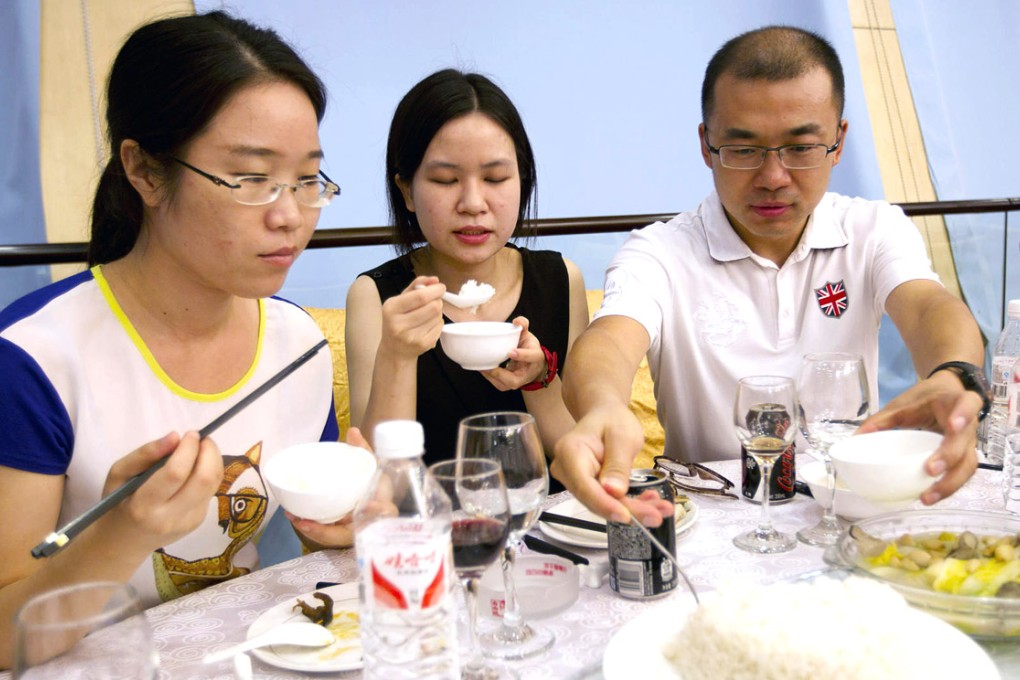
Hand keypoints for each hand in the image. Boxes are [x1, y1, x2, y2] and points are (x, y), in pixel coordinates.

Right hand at [102, 431, 223, 551]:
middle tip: (201, 439)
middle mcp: (169, 517)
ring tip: (200, 450)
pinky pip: (210, 491)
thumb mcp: (118, 474)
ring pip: (213, 484)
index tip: (190, 434)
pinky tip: (194, 471)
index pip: (176, 473)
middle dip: (209, 452)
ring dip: (213, 460)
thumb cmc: (118, 502)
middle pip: (204, 479)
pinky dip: (208, 474)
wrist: (123, 541)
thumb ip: (144, 454)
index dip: (188, 449)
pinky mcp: (198, 522)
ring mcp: (188, 522)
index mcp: (144, 506)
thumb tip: (175, 437)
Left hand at [289, 427, 371, 548]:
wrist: (374, 493)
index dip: (377, 510)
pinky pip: (327, 534)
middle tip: (306, 522)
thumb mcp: (372, 464)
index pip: (384, 511)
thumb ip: (363, 449)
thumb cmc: (375, 480)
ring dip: (314, 531)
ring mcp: (353, 531)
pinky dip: (312, 528)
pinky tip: (296, 517)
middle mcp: (369, 524)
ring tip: (294, 517)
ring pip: (335, 537)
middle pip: (351, 534)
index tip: (368, 504)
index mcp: (383, 507)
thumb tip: (352, 431)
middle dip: (327, 532)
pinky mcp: (341, 532)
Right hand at [377, 276, 444, 360]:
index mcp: (391, 308)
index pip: (420, 296)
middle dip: (437, 301)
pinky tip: (428, 325)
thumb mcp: (401, 300)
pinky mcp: (422, 345)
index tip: (441, 287)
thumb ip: (416, 285)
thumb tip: (435, 280)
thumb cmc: (398, 319)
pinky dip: (438, 323)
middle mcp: (398, 324)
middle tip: (434, 302)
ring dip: (437, 313)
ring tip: (428, 315)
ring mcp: (411, 337)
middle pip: (433, 307)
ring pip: (438, 317)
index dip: (435, 290)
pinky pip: (440, 327)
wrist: (394, 350)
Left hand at [481, 316, 545, 389]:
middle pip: (513, 381)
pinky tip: (480, 367)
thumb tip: (517, 320)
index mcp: (535, 358)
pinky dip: (488, 376)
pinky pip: (497, 383)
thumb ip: (523, 325)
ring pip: (503, 385)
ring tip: (480, 365)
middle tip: (488, 365)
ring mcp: (517, 382)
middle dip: (499, 374)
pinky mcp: (508, 385)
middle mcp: (527, 374)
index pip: (531, 357)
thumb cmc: (529, 349)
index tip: (510, 352)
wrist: (533, 367)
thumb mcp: (528, 336)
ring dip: (490, 376)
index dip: (522, 355)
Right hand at [551, 404, 671, 525]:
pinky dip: (631, 504)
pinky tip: (651, 501)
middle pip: (595, 499)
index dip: (604, 504)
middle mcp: (566, 470)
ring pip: (604, 504)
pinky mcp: (588, 489)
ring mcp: (576, 482)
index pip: (584, 486)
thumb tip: (614, 492)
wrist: (605, 416)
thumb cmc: (612, 420)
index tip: (626, 516)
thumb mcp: (622, 435)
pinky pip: (609, 501)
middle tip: (657, 516)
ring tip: (662, 509)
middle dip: (628, 510)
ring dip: (633, 509)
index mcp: (570, 452)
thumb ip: (618, 463)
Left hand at [857, 372, 980, 503]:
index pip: (969, 405)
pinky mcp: (964, 457)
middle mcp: (969, 425)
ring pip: (968, 465)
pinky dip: (947, 486)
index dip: (963, 415)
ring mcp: (969, 443)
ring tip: (927, 497)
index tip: (953, 426)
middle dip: (950, 457)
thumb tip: (856, 437)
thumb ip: (883, 419)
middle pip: (967, 443)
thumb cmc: (925, 399)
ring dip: (950, 483)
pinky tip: (929, 496)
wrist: (946, 393)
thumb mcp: (904, 404)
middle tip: (930, 471)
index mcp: (954, 402)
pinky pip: (961, 474)